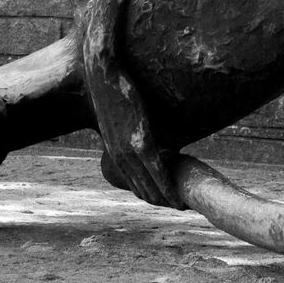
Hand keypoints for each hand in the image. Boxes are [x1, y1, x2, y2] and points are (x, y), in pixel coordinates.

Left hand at [85, 47, 180, 208]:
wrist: (102, 73)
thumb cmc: (110, 89)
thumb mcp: (116, 116)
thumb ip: (125, 128)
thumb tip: (135, 128)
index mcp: (114, 151)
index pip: (132, 182)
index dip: (147, 194)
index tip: (162, 201)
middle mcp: (119, 156)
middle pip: (141, 189)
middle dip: (158, 201)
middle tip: (177, 209)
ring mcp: (129, 149)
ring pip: (150, 185)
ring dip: (165, 199)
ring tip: (181, 208)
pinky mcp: (141, 139)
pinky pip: (158, 169)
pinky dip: (168, 186)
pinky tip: (177, 197)